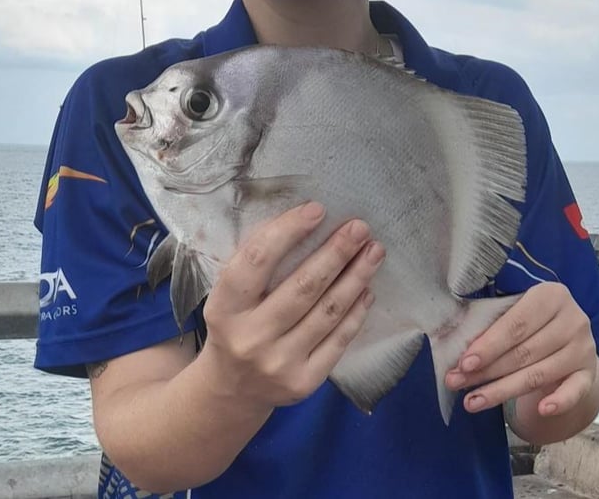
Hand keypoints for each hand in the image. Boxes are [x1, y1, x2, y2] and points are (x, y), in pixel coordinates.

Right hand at [197, 201, 384, 409]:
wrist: (232, 389)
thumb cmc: (235, 324)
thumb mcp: (229, 295)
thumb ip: (256, 262)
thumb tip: (304, 221)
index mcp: (224, 307)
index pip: (257, 260)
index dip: (288, 231)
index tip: (317, 209)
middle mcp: (251, 337)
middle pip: (303, 287)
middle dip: (336, 252)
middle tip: (360, 228)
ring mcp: (279, 363)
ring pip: (328, 312)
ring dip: (356, 277)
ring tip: (374, 252)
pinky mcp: (304, 382)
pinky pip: (339, 340)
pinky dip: (357, 311)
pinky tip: (367, 289)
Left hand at [445, 282, 597, 418]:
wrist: (567, 330)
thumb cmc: (530, 318)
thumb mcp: (515, 307)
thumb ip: (492, 319)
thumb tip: (455, 343)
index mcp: (551, 295)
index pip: (516, 324)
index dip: (489, 345)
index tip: (464, 363)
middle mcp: (573, 320)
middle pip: (524, 352)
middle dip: (486, 371)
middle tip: (456, 383)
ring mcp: (583, 348)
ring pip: (538, 375)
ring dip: (502, 391)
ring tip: (472, 401)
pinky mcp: (588, 373)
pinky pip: (575, 391)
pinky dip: (559, 402)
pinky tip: (540, 409)